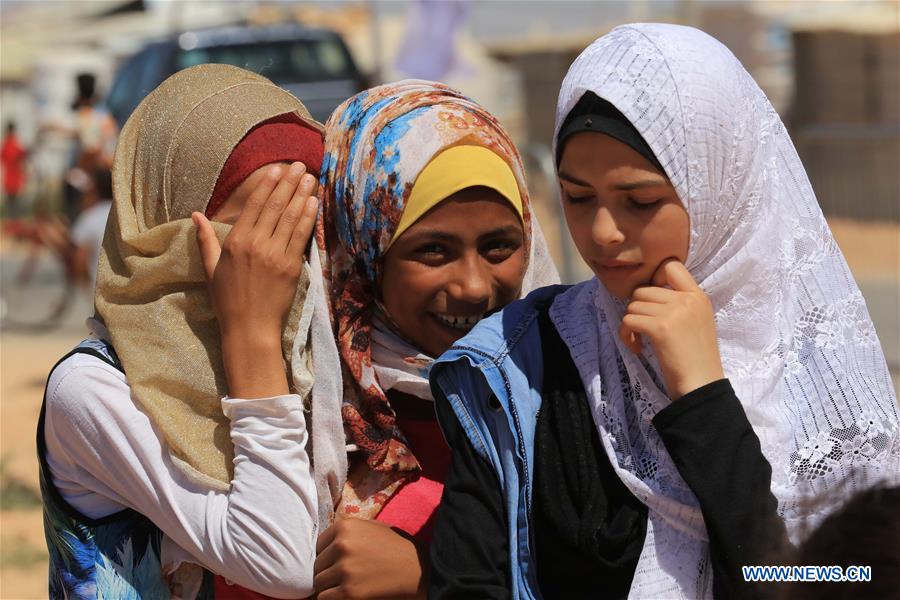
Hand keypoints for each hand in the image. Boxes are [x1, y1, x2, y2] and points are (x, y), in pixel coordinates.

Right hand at [193, 162, 317, 397]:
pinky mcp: (292, 267)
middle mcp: (256, 244)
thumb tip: (195, 215)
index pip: (254, 205)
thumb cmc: (228, 300)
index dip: (268, 185)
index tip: (278, 169)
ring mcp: (276, 255)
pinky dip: (308, 217)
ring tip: (310, 177)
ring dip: (302, 194)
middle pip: (275, 206)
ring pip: (290, 217)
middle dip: (289, 183)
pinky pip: (301, 236)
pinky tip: (313, 202)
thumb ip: (205, 240)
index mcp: (235, 242)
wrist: (250, 328)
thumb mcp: (211, 269)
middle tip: (300, 165)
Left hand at [314, 518, 426, 599]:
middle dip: (328, 573)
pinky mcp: (349, 592)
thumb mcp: (374, 528)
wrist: (420, 571)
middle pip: (317, 566)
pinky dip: (334, 599)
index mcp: (346, 526)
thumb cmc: (399, 549)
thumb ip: (350, 533)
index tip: (338, 563)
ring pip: (319, 584)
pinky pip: (325, 598)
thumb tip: (326, 546)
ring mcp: (344, 569)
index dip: (327, 557)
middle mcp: (341, 545)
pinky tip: (349, 595)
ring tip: (347, 587)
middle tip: (345, 579)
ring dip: (330, 588)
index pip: (318, 546)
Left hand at [619, 259, 723, 398]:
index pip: (672, 266)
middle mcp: (687, 299)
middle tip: (643, 330)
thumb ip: (680, 304)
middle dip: (637, 310)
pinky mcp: (660, 327)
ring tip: (641, 341)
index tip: (653, 302)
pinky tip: (637, 348)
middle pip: (643, 290)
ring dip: (631, 324)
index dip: (655, 278)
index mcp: (698, 296)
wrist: (702, 384)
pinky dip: (626, 335)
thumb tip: (647, 295)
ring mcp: (674, 312)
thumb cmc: (697, 359)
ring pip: (633, 306)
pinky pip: (628, 320)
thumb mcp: (697, 322)